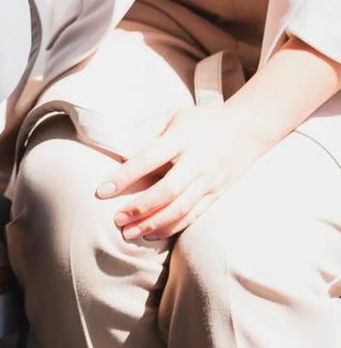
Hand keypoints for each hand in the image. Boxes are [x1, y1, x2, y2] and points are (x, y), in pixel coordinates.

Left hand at [94, 103, 266, 240]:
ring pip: (181, 209)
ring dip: (153, 224)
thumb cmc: (199, 121)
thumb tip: (117, 147)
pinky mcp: (217, 195)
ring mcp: (209, 181)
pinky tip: (152, 234)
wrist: (245, 130)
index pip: (148, 159)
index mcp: (181, 138)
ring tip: (128, 233)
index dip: (124, 176)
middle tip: (115, 219)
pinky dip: (172, 227)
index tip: (101, 191)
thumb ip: (144, 128)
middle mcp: (197, 162)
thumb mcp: (170, 114)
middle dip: (139, 208)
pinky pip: (194, 216)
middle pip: (167, 191)